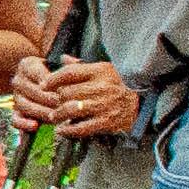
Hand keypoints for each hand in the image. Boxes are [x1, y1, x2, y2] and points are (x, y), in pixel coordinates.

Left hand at [11, 53, 142, 139]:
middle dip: (56, 99)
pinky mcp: (107, 122)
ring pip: (71, 109)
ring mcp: (104, 105)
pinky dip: (68, 130)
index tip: (43, 85)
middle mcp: (101, 87)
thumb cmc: (121, 84)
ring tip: (54, 116)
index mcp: (100, 71)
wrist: (146, 102)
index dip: (52, 79)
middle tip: (53, 103)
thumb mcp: (105, 69)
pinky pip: (81, 128)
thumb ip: (82, 66)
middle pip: (67, 92)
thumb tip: (63, 58)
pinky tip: (62, 130)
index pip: (69, 73)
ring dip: (58, 114)